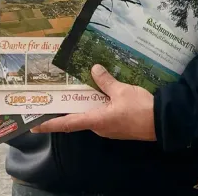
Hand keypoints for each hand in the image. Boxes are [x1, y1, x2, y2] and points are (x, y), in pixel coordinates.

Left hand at [32, 65, 155, 140]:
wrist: (163, 122)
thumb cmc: (139, 108)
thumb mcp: (121, 90)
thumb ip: (105, 81)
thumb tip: (93, 69)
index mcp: (96, 120)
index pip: (67, 124)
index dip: (49, 124)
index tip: (34, 124)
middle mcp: (99, 127)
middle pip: (77, 118)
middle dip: (65, 110)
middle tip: (52, 98)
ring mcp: (109, 127)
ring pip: (90, 115)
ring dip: (81, 106)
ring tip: (72, 91)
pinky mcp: (118, 125)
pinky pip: (101, 115)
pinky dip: (95, 105)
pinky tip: (96, 93)